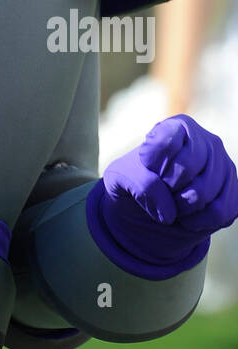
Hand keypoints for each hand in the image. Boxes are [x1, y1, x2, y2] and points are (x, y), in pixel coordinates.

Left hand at [92, 116, 237, 275]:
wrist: (153, 203)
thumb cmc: (137, 180)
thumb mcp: (122, 176)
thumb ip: (139, 182)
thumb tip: (168, 212)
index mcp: (178, 126)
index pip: (166, 140)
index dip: (152, 161)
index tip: (145, 165)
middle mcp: (206, 140)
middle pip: (187, 167)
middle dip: (167, 187)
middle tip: (161, 189)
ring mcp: (224, 165)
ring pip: (204, 192)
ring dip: (181, 207)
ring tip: (172, 205)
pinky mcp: (233, 190)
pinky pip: (220, 212)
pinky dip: (198, 222)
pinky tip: (186, 218)